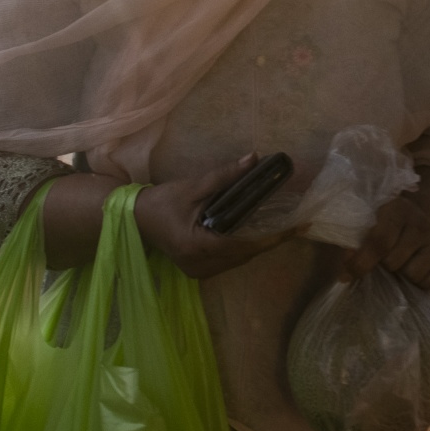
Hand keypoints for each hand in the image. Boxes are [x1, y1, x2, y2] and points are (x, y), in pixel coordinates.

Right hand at [133, 155, 281, 279]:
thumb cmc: (161, 202)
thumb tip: (254, 159)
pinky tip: (255, 235)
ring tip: (281, 229)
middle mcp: (200, 265)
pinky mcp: (197, 269)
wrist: (134, 218)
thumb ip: (224, 176)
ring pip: (237, 261)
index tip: (295, 229)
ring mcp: (198, 271)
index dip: (272, 238)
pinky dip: (242, 249)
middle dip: (268, 241)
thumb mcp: (193, 187)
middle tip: (294, 225)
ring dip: (256, 246)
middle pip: (244, 255)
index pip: (243, 245)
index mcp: (198, 246)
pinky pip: (227, 261)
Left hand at [343, 195, 429, 290]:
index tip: (347, 275)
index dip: (362, 262)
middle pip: (394, 262)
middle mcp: (421, 223)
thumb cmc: (384, 223)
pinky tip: (415, 269)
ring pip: (413, 274)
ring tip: (399, 262)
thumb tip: (346, 274)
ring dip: (401, 274)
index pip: (380, 241)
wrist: (416, 217)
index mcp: (397, 209)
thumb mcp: (369, 223)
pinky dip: (421, 283)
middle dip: (383, 265)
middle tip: (382, 259)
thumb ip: (355, 243)